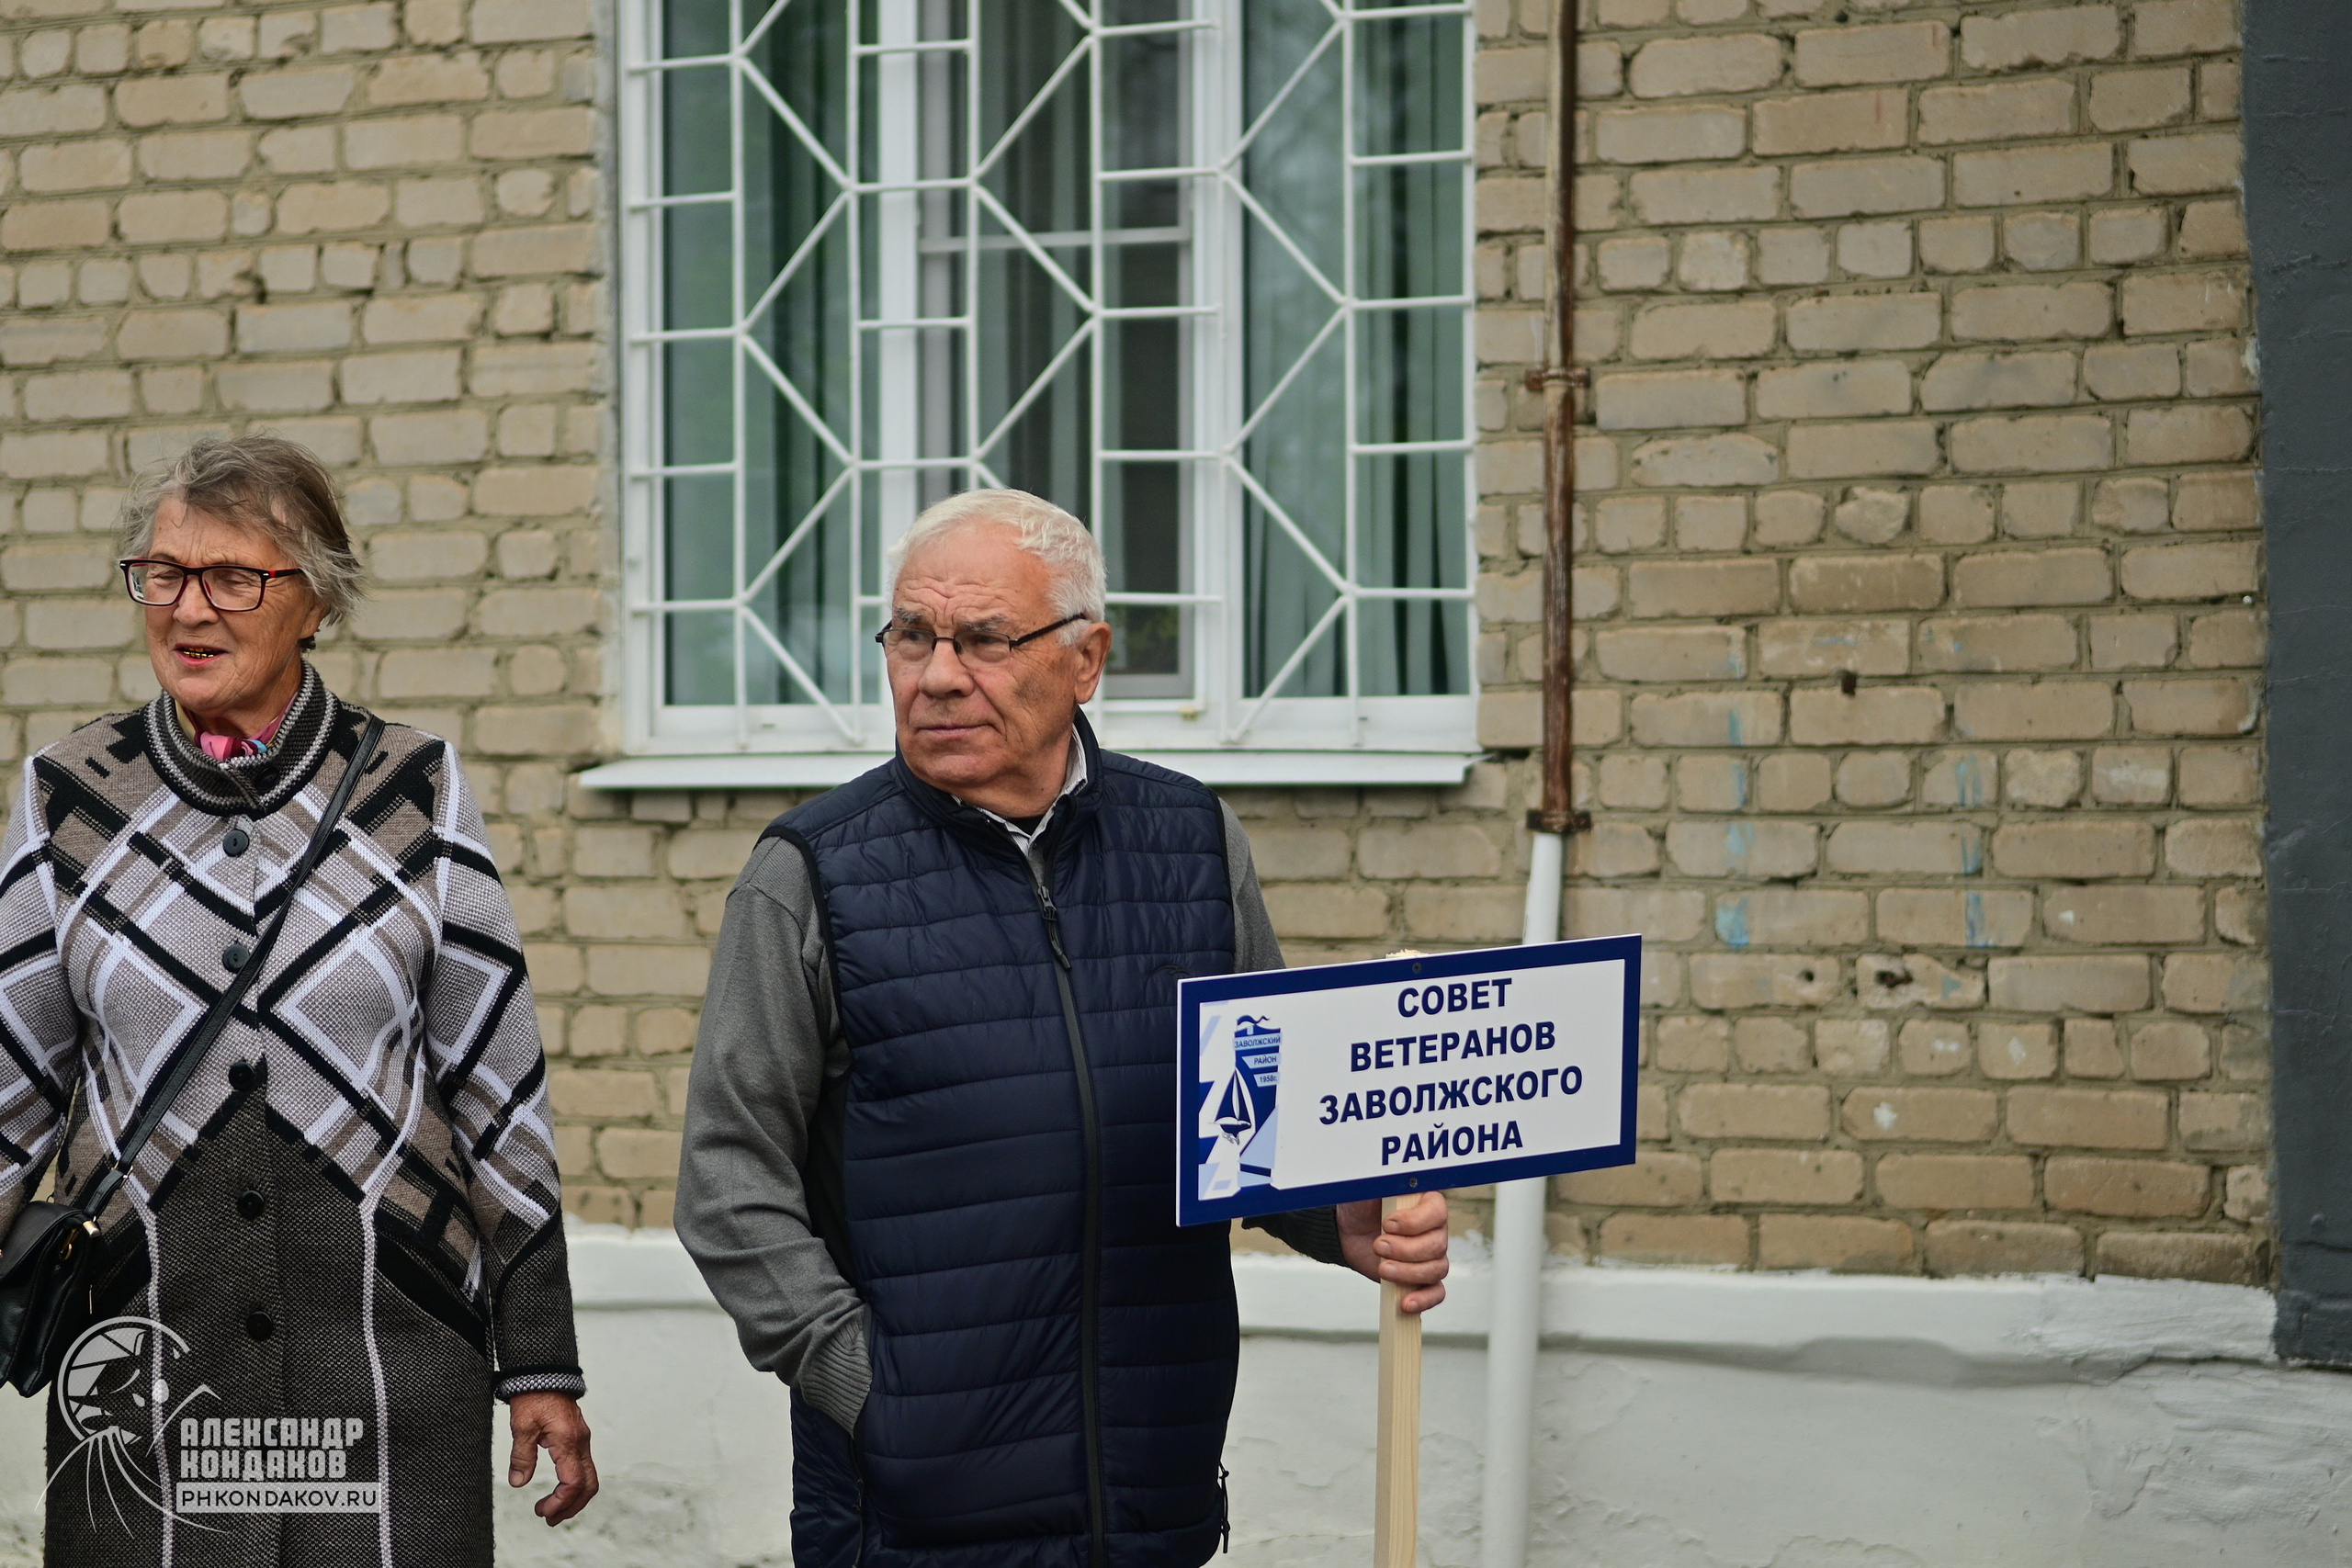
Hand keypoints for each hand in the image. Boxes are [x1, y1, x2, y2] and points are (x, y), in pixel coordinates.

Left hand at [508, 1391, 597, 1525]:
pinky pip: (584, 1466)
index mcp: (568, 1441)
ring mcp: (582, 1439)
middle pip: (589, 1485)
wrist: (545, 1371)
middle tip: (549, 1519)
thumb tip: (519, 1482)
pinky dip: (575, 1484)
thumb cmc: (533, 1395)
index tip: (542, 1511)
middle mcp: (581, 1442)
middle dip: (571, 1507)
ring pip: (590, 1477)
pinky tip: (559, 1488)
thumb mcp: (521, 1426)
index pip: (573, 1482)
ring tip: (552, 1509)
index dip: (560, 1502)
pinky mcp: (579, 1436)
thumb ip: (522, 1456)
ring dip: (574, 1498)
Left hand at [1338, 1191, 1449, 1312]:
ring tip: (1381, 1267)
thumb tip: (1393, 1177)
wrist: (1345, 1230)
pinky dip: (1424, 1300)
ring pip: (1437, 1269)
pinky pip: (1436, 1292)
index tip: (1387, 1223)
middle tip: (1378, 1245)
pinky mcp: (1420, 1278)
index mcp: (1427, 1203)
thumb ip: (1384, 1182)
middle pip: (1437, 1245)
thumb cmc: (1359, 1204)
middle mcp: (1434, 1230)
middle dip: (1405, 1249)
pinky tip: (1405, 1303)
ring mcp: (1430, 1256)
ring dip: (1408, 1272)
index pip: (1438, 1213)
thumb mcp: (1368, 1187)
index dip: (1415, 1222)